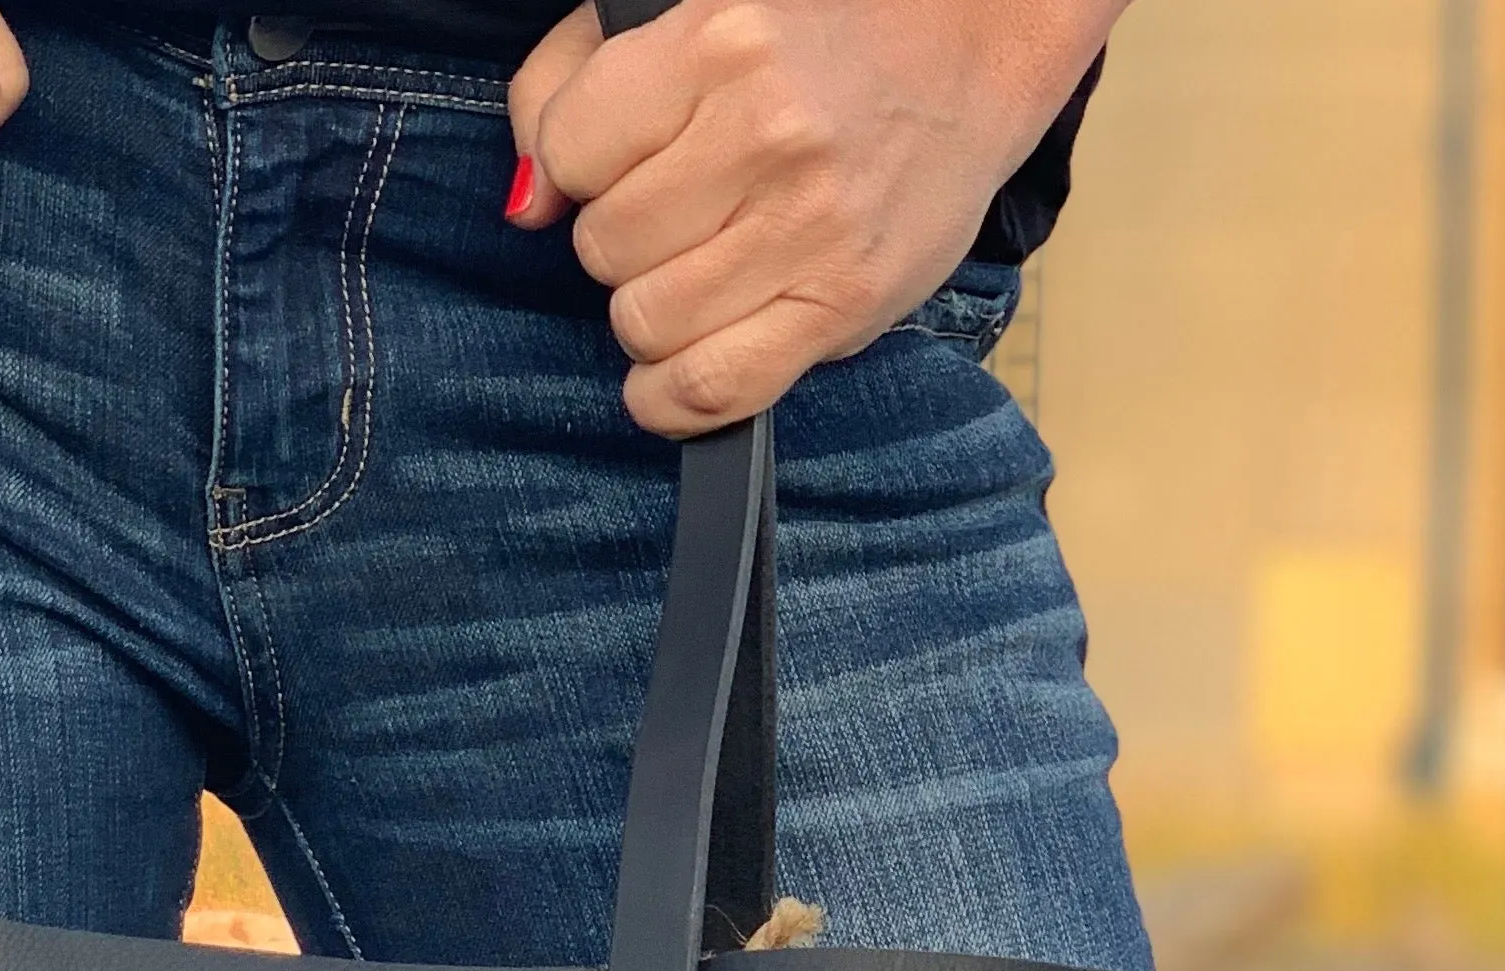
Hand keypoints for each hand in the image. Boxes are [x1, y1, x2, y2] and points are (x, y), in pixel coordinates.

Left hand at [504, 0, 1120, 435]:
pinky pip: (710, 391)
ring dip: (652, 311)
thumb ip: (573, 84)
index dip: (580, 168)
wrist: (977, 41)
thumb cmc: (817, 29)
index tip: (622, 161)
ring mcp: (809, 228)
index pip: (571, 152)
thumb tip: (527, 201)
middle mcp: (767, 133)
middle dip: (623, 240)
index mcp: (719, 41)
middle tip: (680, 213)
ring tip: (700, 266)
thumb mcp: (686, 7)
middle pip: (604, 248)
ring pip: (644, 323)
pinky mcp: (843, 305)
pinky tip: (683, 361)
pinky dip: (673, 396)